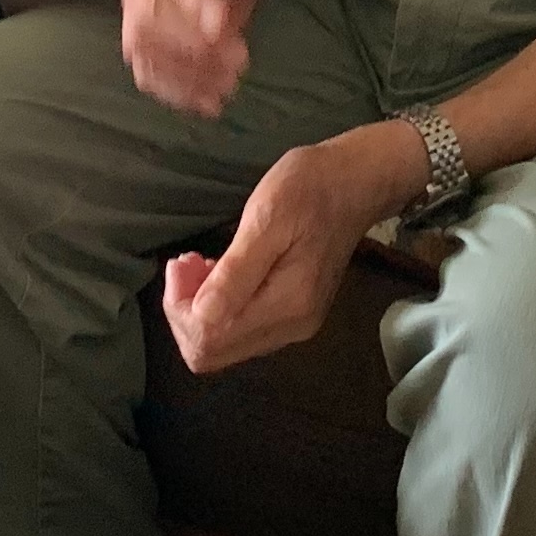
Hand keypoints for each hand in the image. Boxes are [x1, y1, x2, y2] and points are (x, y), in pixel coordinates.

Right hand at [122, 0, 300, 116]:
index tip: (224, 24)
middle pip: (149, 11)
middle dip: (192, 43)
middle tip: (240, 61)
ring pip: (143, 45)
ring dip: (184, 72)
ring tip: (228, 85)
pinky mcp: (140, 34)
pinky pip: (144, 68)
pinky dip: (174, 90)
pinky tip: (209, 102)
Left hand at [161, 122, 421, 372]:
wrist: (355, 183)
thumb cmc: (309, 190)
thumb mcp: (266, 219)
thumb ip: (236, 273)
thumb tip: (201, 316)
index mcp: (286, 306)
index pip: (208, 340)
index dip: (180, 309)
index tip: (183, 263)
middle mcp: (291, 328)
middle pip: (212, 352)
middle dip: (185, 311)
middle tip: (187, 263)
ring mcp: (295, 325)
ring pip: (222, 344)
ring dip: (199, 308)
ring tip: (199, 263)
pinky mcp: (294, 314)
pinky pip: (240, 329)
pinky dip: (218, 306)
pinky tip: (219, 272)